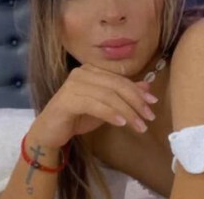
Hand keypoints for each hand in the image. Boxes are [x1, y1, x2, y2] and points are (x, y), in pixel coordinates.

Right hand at [28, 63, 158, 148]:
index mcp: (91, 70)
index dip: (138, 91)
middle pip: (116, 86)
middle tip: (149, 117)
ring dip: (127, 111)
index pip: (120, 79)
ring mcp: (73, 85)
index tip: (153, 103)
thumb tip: (147, 86)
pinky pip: (95, 105)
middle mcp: (82, 73)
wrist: (50, 132)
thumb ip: (123, 94)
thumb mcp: (105, 105)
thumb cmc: (77, 117)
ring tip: (139, 125)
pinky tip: (122, 123)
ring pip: (108, 96)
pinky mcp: (67, 100)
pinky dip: (111, 114)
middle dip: (136, 102)